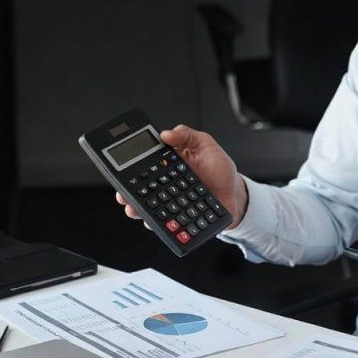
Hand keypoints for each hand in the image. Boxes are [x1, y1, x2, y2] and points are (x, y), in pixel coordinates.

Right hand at [115, 124, 248, 228]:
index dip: (131, 169)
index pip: (144, 166)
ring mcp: (170, 203)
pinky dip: (156, 224)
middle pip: (139, 190)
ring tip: (133, 209)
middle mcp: (166, 186)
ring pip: (146, 208)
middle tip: (123, 194)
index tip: (122, 168)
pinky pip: (163, 224)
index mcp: (168, 166)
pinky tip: (153, 222)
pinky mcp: (178, 219)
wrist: (235, 194)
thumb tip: (166, 133)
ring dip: (136, 209)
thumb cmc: (220, 170)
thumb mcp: (205, 144)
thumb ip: (186, 134)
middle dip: (126, 193)